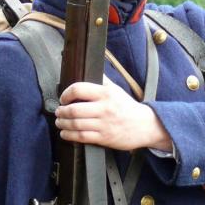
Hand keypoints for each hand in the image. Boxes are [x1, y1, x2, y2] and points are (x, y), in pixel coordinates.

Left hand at [56, 79, 171, 151]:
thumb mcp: (117, 90)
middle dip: (61, 111)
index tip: (63, 98)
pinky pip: (81, 137)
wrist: (145, 126)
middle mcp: (104, 108)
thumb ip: (102, 80)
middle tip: (59, 111)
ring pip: (75, 124)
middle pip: (74, 109)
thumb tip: (89, 67)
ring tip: (60, 122)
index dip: (66, 94)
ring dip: (62, 123)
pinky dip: (69, 135)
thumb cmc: (128, 107)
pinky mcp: (104, 138)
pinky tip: (65, 133)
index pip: (78, 89)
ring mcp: (104, 124)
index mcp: (106, 93)